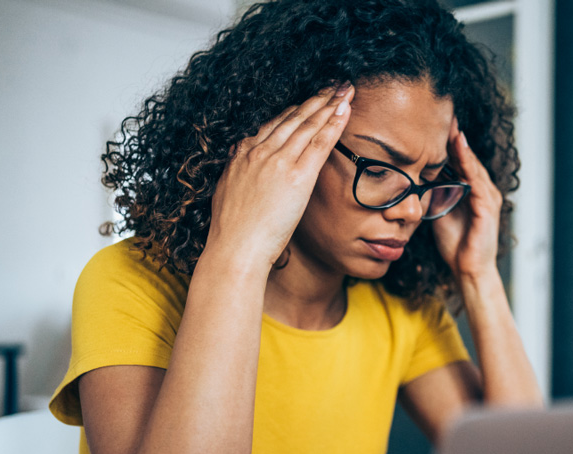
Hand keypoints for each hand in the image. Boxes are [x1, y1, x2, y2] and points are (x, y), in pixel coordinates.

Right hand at [206, 85, 353, 268]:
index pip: (273, 125)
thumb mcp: (227, 195)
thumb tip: (241, 167)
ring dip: (329, 104)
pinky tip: (345, 110)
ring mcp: (278, 161)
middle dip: (315, 99)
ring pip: (308, 125)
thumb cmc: (232, 233)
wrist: (235, 249)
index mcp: (242, 156)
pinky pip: (319, 142)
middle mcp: (259, 152)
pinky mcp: (297, 175)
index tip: (307, 101)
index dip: (293, 111)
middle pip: (292, 118)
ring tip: (344, 90)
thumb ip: (238, 176)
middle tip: (332, 85)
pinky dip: (333, 123)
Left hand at [432, 118, 503, 280]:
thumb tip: (418, 178)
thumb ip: (435, 194)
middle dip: (456, 137)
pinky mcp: (488, 207)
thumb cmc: (457, 244)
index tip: (435, 123)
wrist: (468, 270)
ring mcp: (488, 197)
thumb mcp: (441, 211)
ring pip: (473, 165)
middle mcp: (483, 190)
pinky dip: (468, 163)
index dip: (449, 142)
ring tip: (451, 125)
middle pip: (468, 157)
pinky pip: (476, 180)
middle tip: (444, 114)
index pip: (461, 160)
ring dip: (462, 145)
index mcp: (472, 190)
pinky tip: (459, 148)